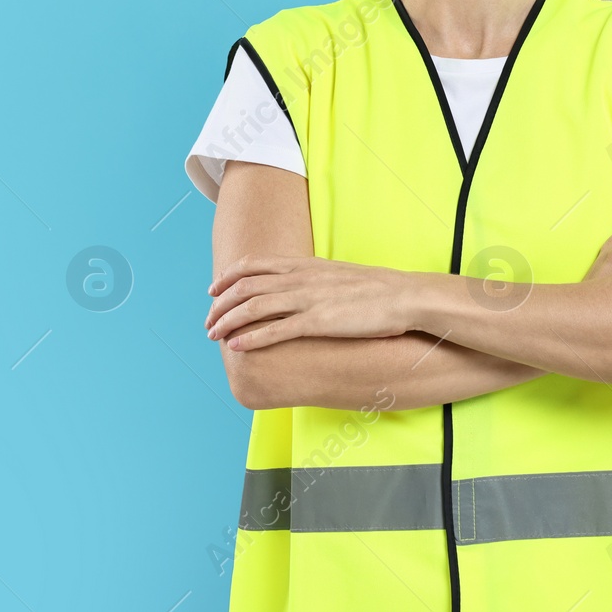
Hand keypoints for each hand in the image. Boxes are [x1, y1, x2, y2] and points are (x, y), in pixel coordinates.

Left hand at [205, 254, 414, 350]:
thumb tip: (300, 289)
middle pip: (246, 286)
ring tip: (212, 334)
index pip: (254, 265)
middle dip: (220, 303)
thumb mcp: (337, 276)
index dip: (228, 277)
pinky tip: (236, 346)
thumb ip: (314, 279)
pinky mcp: (319, 321)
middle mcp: (301, 278)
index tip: (213, 290)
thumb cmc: (376, 290)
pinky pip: (276, 330)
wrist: (404, 297)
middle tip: (208, 320)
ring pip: (254, 306)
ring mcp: (308, 299)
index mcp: (305, 265)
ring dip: (228, 320)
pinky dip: (251, 337)